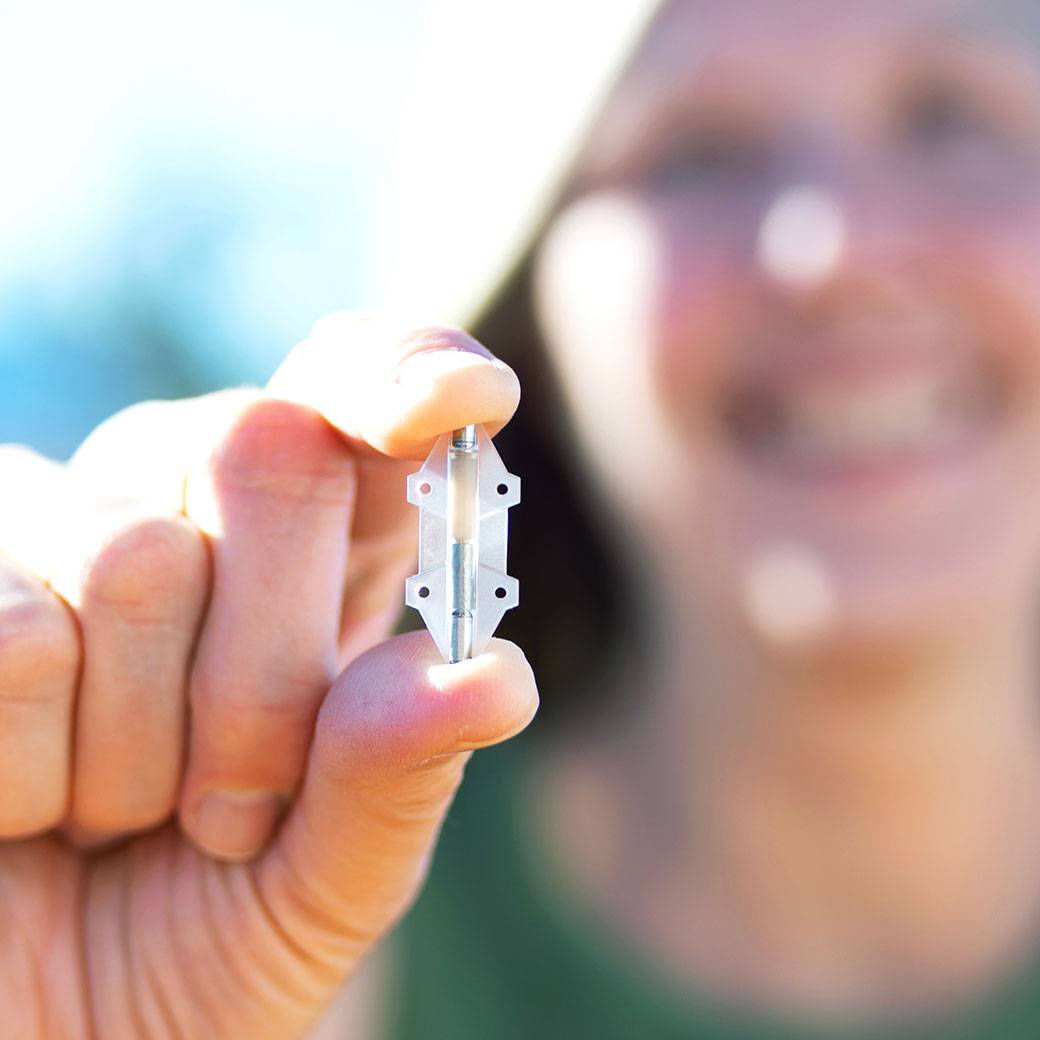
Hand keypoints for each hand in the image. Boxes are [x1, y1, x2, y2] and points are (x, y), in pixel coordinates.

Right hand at [0, 314, 536, 1038]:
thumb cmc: (194, 948)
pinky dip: (28, 770)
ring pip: (134, 552)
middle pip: (266, 448)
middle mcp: (187, 509)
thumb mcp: (324, 885)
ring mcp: (55, 533)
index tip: (469, 400)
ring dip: (141, 745)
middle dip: (271, 665)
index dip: (410, 374)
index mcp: (314, 561)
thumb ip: (397, 778)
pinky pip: (12, 634)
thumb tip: (495, 675)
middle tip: (236, 806)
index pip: (361, 401)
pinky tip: (20, 806)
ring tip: (116, 815)